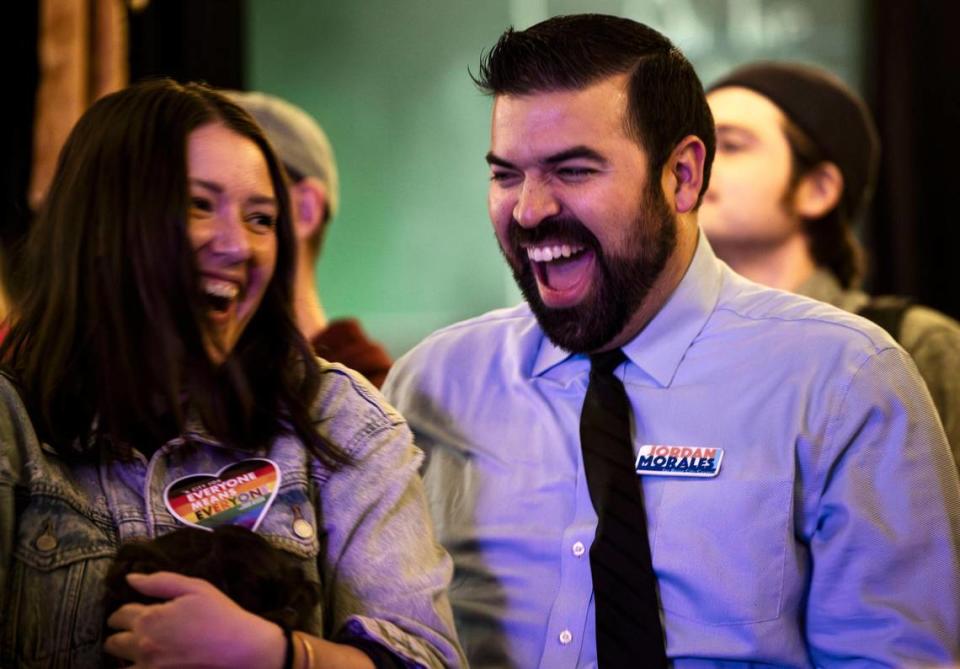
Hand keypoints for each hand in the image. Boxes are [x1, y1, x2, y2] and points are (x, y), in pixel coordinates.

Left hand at [104, 572, 285, 668]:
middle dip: (119, 636)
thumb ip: (160, 582)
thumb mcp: (196, 588)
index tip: (124, 616)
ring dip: (124, 657)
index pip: (121, 615)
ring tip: (137, 654)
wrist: (241, 649)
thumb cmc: (221, 615)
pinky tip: (146, 664)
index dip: (120, 614)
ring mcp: (148, 667)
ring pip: (119, 665)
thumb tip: (130, 578)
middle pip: (113, 642)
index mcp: (150, 618)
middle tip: (129, 635)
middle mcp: (142, 644)